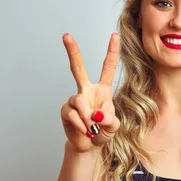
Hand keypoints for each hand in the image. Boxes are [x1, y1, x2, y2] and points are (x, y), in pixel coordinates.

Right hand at [60, 33, 120, 152]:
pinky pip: (74, 115)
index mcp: (102, 90)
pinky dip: (82, 125)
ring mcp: (75, 100)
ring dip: (88, 118)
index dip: (112, 52)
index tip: (114, 35)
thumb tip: (96, 115)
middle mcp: (87, 90)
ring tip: (92, 129)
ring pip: (80, 101)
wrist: (89, 146)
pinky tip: (85, 131)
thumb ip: (109, 120)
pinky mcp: (66, 111)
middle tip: (66, 35)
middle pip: (78, 68)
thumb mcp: (113, 126)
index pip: (107, 67)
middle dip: (72, 51)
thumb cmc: (103, 131)